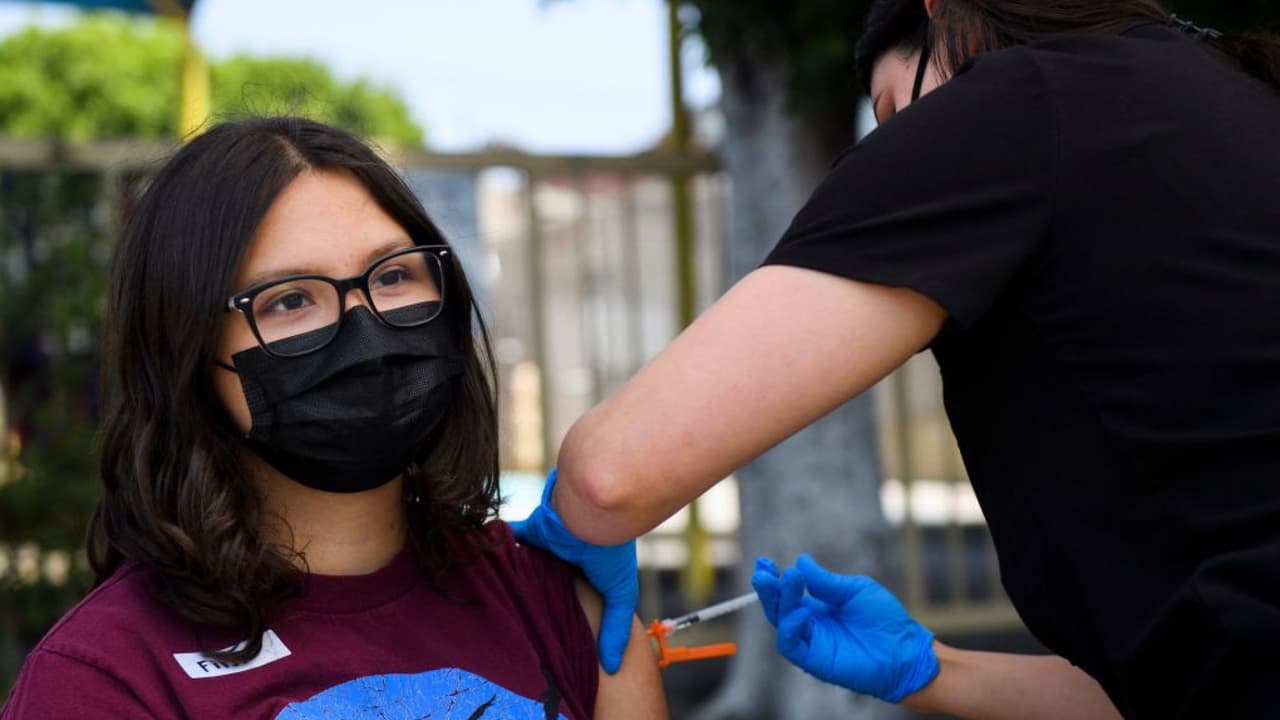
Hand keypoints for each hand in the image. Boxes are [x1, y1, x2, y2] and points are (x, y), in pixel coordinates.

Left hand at [510, 468, 637, 673]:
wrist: (591, 512)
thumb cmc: (610, 554)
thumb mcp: (621, 596)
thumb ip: (616, 629)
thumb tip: (612, 669)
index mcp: (586, 574)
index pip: (569, 601)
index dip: (560, 618)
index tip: (546, 643)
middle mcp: (565, 559)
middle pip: (543, 585)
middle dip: (532, 601)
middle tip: (513, 628)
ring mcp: (546, 544)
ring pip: (524, 565)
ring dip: (512, 578)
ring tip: (494, 606)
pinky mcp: (529, 529)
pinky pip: (507, 538)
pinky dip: (496, 547)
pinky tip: (482, 568)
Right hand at [751, 554, 938, 702]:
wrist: (904, 651)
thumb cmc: (885, 620)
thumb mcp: (855, 591)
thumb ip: (826, 582)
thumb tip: (800, 562)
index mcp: (817, 608)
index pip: (787, 592)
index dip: (774, 578)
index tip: (764, 562)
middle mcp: (809, 625)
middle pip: (778, 606)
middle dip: (768, 589)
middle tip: (763, 572)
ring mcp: (811, 642)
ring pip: (781, 622)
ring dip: (779, 602)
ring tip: (788, 580)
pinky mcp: (814, 660)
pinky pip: (790, 645)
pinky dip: (790, 627)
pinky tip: (801, 612)